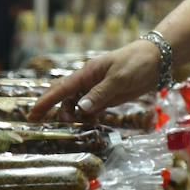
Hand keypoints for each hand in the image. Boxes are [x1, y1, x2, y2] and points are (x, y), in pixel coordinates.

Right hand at [26, 38, 160, 122]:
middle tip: (62, 128)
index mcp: (87, 73)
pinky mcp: (108, 97)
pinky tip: (94, 127)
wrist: (157, 59)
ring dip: (77, 118)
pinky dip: (90, 119)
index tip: (32, 115)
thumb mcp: (119, 78)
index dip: (45, 102)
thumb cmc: (137, 63)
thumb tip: (81, 109)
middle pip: (66, 99)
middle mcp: (89, 81)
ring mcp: (98, 89)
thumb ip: (100, 94)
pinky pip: (93, 110)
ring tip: (81, 130)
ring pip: (79, 106)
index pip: (61, 89)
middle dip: (59, 113)